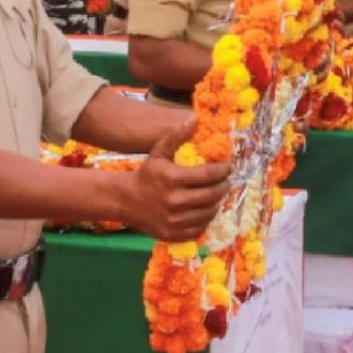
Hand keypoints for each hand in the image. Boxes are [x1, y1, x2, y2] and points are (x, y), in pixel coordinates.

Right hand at [124, 118, 230, 241]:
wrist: (125, 201)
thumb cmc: (147, 174)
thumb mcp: (159, 152)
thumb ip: (177, 136)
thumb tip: (194, 119)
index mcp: (172, 179)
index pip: (208, 175)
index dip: (223, 171)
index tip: (227, 168)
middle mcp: (174, 201)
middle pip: (212, 194)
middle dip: (223, 186)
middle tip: (225, 181)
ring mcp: (173, 220)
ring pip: (208, 212)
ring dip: (216, 202)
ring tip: (216, 194)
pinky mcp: (172, 234)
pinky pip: (199, 228)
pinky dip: (205, 218)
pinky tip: (204, 209)